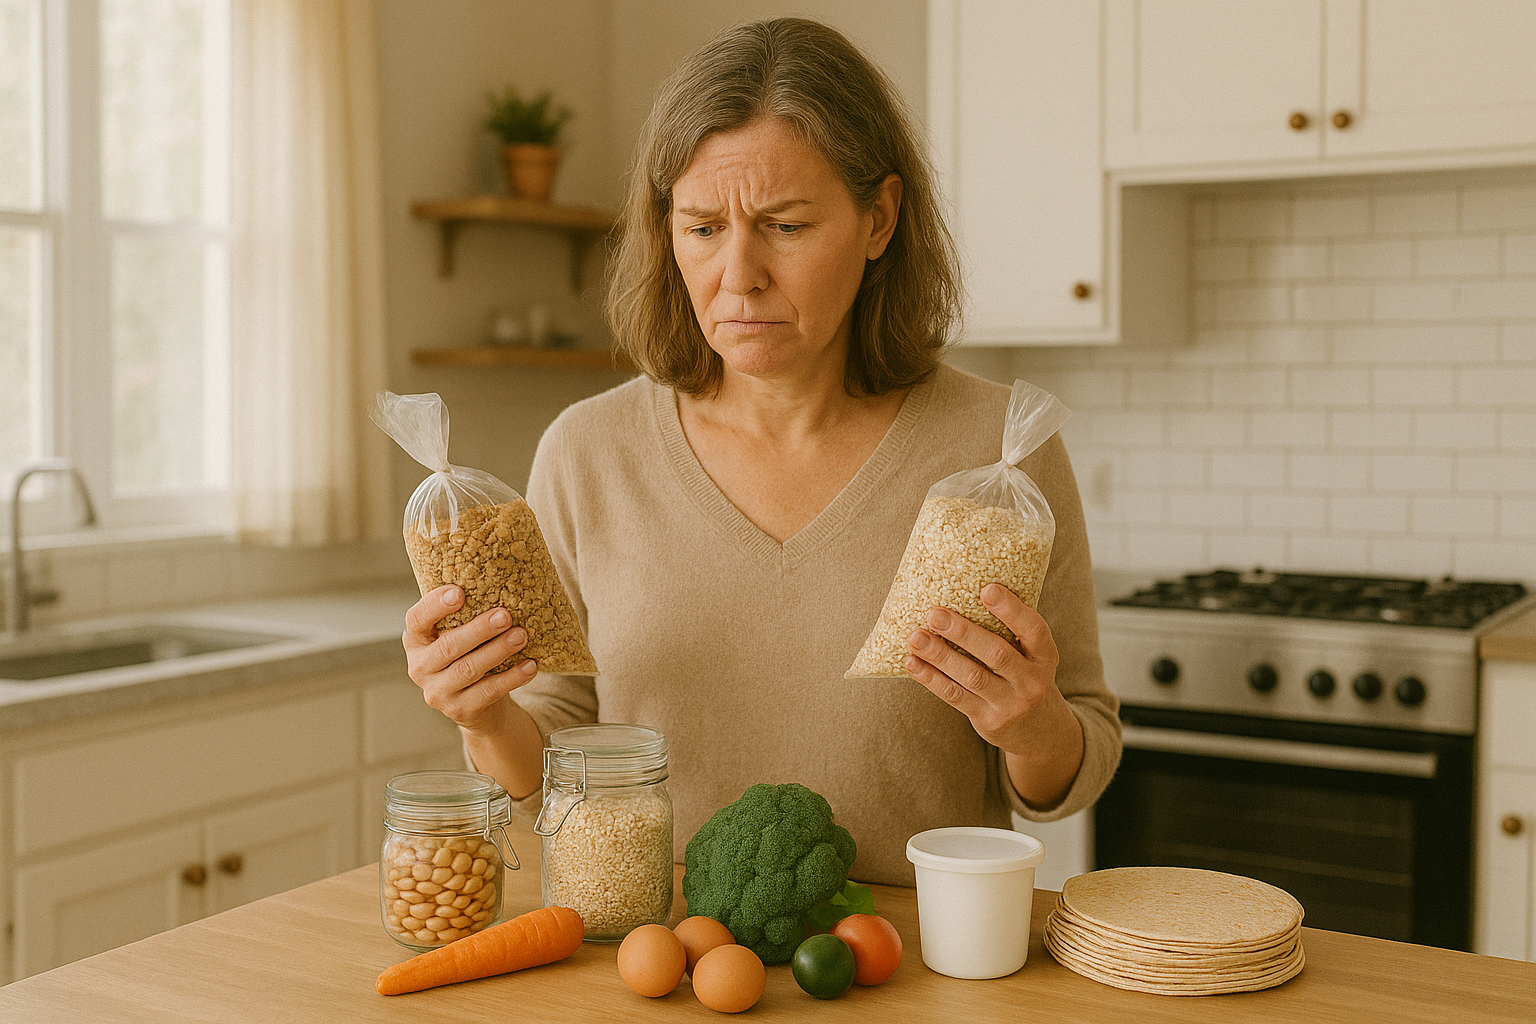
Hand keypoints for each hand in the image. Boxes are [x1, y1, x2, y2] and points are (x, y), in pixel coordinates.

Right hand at [403, 585, 536, 732]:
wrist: (479, 705)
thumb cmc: (470, 655)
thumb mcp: (460, 633)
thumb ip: (466, 614)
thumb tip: (502, 578)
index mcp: (416, 640)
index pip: (417, 619)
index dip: (436, 605)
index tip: (460, 592)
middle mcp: (420, 667)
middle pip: (448, 646)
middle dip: (479, 629)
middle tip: (505, 615)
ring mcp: (437, 692)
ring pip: (469, 669)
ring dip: (498, 651)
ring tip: (522, 636)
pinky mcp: (459, 710)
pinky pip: (488, 692)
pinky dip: (512, 677)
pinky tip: (530, 665)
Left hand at [904, 583, 1082, 808]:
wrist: (1036, 729)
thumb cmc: (1023, 674)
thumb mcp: (1031, 654)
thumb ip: (1010, 629)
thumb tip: (964, 589)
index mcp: (1045, 656)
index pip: (1033, 630)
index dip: (1011, 610)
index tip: (987, 589)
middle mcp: (1032, 681)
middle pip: (996, 654)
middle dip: (963, 633)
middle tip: (935, 614)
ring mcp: (1010, 704)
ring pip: (972, 677)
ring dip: (940, 656)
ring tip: (916, 637)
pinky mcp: (988, 720)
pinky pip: (955, 697)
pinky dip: (932, 679)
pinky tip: (913, 663)